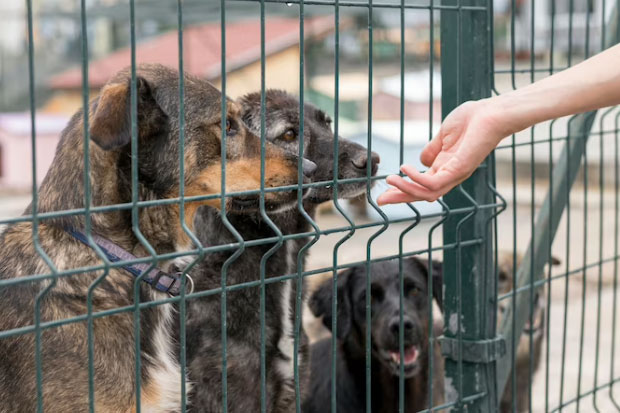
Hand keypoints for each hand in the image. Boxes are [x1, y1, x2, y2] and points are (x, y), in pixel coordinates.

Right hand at [377, 99, 508, 204]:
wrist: (491, 113)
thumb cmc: (471, 120)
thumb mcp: (443, 136)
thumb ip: (432, 149)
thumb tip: (421, 160)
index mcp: (445, 168)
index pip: (421, 185)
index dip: (402, 189)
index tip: (384, 191)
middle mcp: (450, 175)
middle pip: (421, 194)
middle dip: (400, 198)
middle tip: (380, 200)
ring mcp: (455, 174)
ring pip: (426, 193)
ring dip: (405, 190)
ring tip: (389, 180)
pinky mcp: (459, 170)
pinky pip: (433, 182)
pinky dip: (417, 179)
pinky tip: (405, 169)